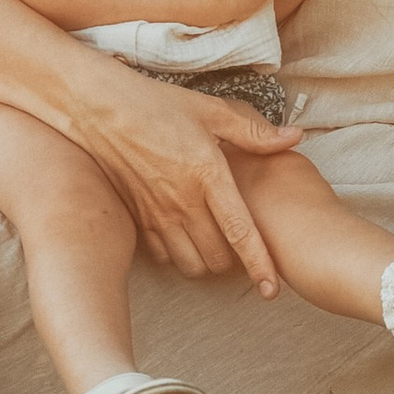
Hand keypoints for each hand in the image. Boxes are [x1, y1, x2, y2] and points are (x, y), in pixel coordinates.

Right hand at [68, 62, 305, 291]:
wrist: (98, 109)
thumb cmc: (156, 105)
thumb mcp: (210, 110)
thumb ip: (253, 132)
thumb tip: (294, 137)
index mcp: (207, 175)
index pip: (240, 231)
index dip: (259, 264)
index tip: (271, 289)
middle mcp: (182, 202)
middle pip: (217, 258)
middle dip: (234, 263)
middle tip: (242, 250)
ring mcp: (157, 214)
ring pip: (190, 264)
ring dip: (206, 263)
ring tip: (215, 247)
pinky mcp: (137, 218)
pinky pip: (163, 255)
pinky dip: (178, 255)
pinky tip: (185, 237)